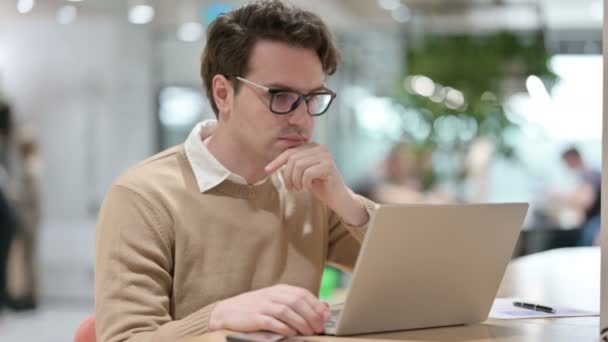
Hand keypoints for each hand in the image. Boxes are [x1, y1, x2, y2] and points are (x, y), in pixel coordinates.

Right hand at [208, 284, 330, 335]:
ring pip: (286, 311)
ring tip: (309, 333)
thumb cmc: (255, 309)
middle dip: (311, 315)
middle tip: (319, 328)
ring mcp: (262, 305)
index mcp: (279, 289)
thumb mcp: (277, 302)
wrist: (226, 312)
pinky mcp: (254, 317)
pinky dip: (284, 327)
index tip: (326, 317)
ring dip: (301, 322)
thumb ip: (298, 304)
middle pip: (296, 301)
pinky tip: (292, 333)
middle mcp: (271, 294)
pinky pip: (272, 321)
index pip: (302, 293)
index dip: (316, 305)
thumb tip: (324, 307)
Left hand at [264, 143, 347, 208]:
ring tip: (299, 188)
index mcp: (312, 147)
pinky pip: (307, 174)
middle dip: (287, 175)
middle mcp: (320, 148)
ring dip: (295, 181)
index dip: (277, 161)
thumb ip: (293, 164)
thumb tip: (271, 164)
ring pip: (298, 166)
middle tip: (290, 188)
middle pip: (292, 159)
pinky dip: (304, 183)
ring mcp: (325, 156)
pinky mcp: (329, 166)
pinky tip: (308, 188)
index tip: (267, 170)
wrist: (338, 198)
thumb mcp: (303, 172)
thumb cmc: (320, 185)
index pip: (290, 152)